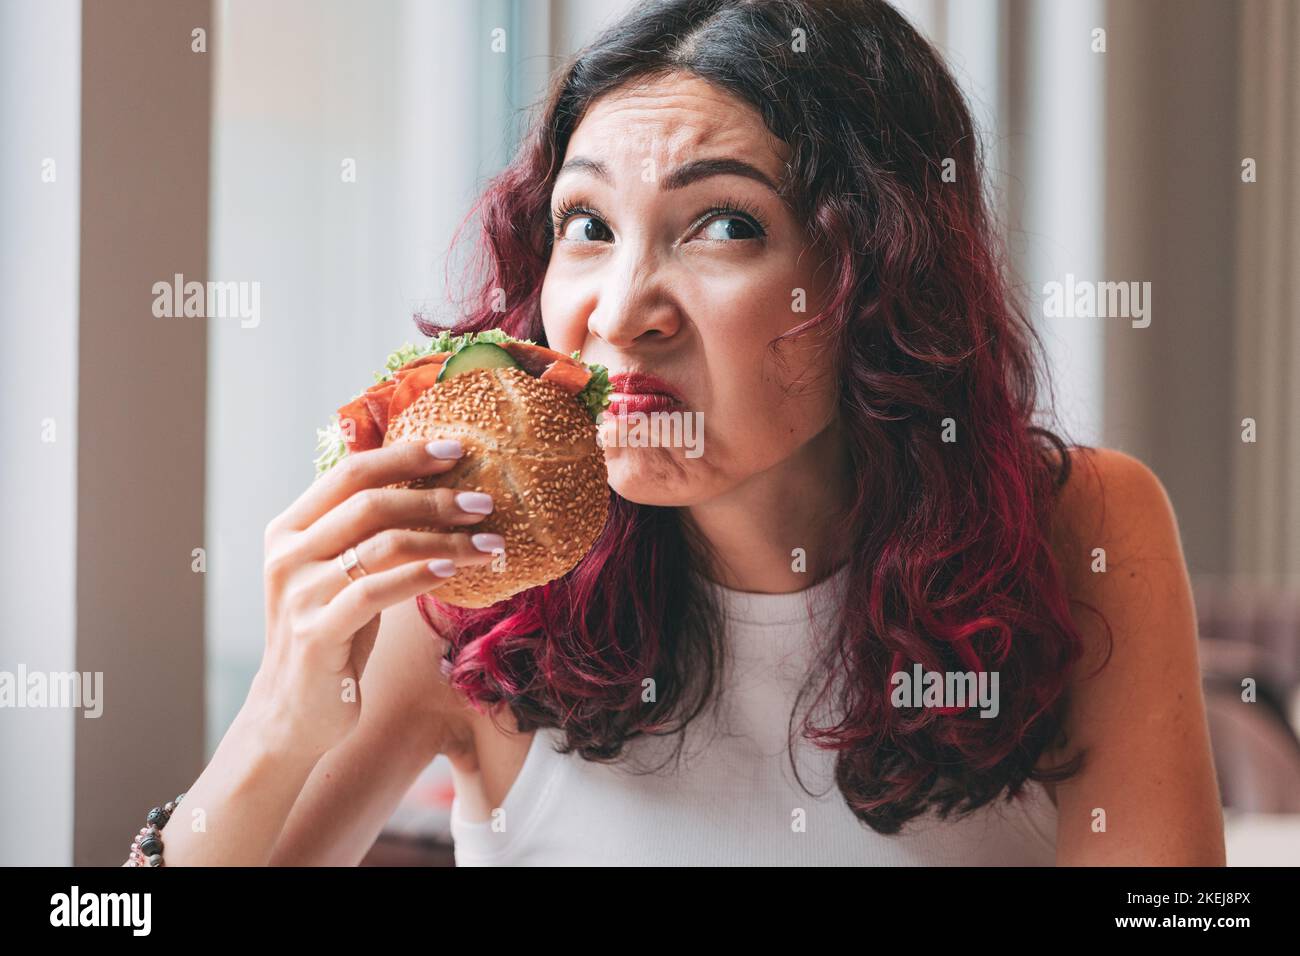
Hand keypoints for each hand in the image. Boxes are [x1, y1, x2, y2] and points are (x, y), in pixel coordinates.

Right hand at [251, 438, 501, 759]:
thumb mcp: (342, 574)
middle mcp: (288, 554)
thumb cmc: (333, 634)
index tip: (455, 449)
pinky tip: (455, 568)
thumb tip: (433, 486)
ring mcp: (299, 594)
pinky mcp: (316, 633)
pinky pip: (376, 591)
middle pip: (370, 503)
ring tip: (490, 542)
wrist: (294, 713)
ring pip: (381, 546)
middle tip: (484, 501)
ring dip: (445, 539)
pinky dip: (419, 575)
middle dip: (434, 497)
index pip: (349, 472)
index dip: (404, 456)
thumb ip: (366, 533)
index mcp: (289, 528)